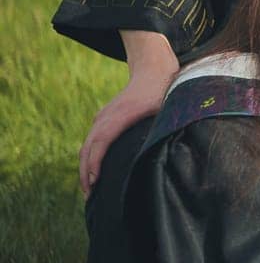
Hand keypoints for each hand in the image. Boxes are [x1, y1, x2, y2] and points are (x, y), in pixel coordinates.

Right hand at [81, 30, 177, 193]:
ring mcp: (104, 116)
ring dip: (85, 167)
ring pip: (87, 145)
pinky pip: (92, 140)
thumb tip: (170, 149)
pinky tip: (94, 171)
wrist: (153, 65)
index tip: (95, 182)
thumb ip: (168, 126)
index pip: (101, 141)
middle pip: (88, 147)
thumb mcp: (170, 106)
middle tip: (91, 196)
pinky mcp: (105, 117)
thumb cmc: (165, 87)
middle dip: (86, 173)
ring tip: (90, 189)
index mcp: (121, 114)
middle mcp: (107, 116)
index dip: (95, 162)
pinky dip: (89, 156)